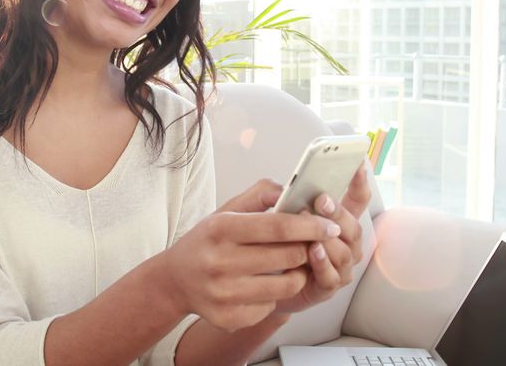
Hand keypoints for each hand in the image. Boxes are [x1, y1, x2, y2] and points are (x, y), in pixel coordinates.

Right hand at [158, 179, 340, 331]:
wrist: (176, 280)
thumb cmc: (208, 241)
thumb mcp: (225, 211)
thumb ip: (259, 195)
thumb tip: (290, 188)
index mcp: (220, 229)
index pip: (278, 227)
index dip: (310, 226)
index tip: (329, 225)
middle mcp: (219, 262)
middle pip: (288, 256)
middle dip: (307, 248)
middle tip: (308, 245)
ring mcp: (223, 293)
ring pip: (286, 285)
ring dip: (297, 274)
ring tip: (290, 266)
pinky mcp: (228, 317)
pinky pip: (271, 306)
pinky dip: (275, 295)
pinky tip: (263, 285)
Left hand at [273, 158, 373, 314]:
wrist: (256, 279)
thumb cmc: (265, 244)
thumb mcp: (265, 214)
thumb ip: (271, 195)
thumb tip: (281, 188)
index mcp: (334, 221)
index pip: (356, 200)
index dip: (360, 182)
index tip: (358, 165)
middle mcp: (342, 243)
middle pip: (354, 226)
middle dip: (338, 213)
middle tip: (321, 201)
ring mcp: (338, 266)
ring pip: (345, 252)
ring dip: (328, 239)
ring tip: (312, 228)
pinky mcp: (326, 287)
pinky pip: (331, 277)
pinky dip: (323, 263)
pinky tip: (312, 251)